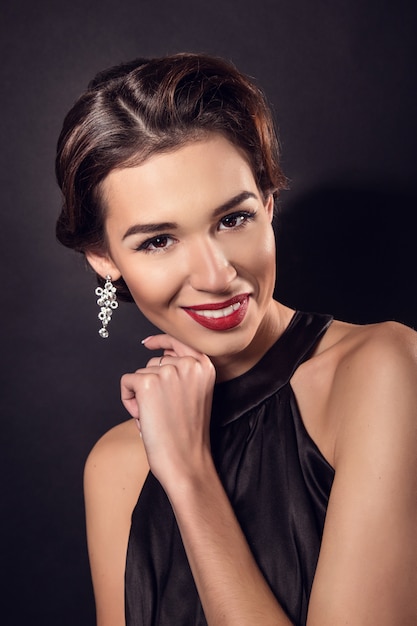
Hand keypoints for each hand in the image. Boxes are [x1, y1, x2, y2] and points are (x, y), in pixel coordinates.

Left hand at [120, 334, 215, 489]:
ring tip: (156, 417)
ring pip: (140, 373)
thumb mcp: (196, 394)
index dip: (161, 341)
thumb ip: (184, 372)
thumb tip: (160, 353)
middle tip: (163, 411)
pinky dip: (128, 400)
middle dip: (151, 383)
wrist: (185, 461)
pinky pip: (126, 382)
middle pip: (155, 362)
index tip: (148, 343)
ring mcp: (167, 372)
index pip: (179, 341)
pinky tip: (142, 417)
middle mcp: (188, 364)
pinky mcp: (147, 383)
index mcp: (205, 366)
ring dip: (140, 395)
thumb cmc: (188, 434)